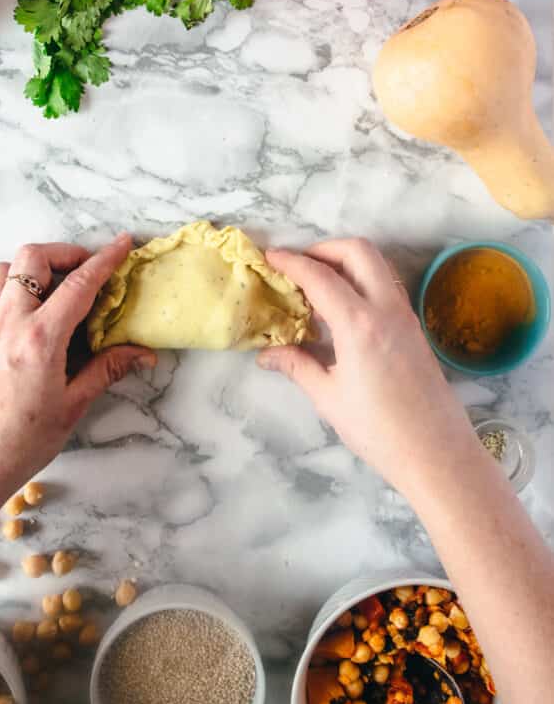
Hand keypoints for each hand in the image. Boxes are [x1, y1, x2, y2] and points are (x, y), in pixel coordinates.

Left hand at [0, 236, 155, 514]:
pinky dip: (12, 284)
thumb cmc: (22, 442)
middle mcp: (9, 323)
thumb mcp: (73, 405)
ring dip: (34, 266)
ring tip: (58, 286)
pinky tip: (31, 307)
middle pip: (34, 258)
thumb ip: (107, 369)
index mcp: (40, 339)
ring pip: (5, 268)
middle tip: (90, 271)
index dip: (105, 259)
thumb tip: (144, 353)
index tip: (123, 243)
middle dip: (66, 253)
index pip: (78, 284)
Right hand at [257, 239, 475, 495]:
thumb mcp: (329, 398)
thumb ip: (298, 366)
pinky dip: (361, 280)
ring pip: (377, 265)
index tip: (270, 256)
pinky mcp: (415, 328)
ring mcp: (406, 316)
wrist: (437, 454)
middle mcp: (386, 309)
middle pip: (358, 251)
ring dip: (346, 262)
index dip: (292, 262)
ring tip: (317, 285)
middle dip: (324, 248)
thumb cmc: (379, 431)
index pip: (321, 277)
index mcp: (360, 325)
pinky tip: (342, 308)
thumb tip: (267, 354)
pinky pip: (386, 286)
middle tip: (297, 266)